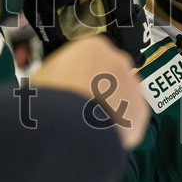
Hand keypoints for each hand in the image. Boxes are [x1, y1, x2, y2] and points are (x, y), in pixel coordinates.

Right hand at [31, 36, 149, 148]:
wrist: (69, 125)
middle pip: (110, 74)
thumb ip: (55, 75)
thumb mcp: (41, 77)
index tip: (72, 86)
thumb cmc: (51, 98)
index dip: (79, 74)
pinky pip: (131, 118)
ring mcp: (132, 85)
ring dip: (111, 107)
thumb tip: (51, 84)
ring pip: (123, 95)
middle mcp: (118, 61)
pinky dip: (120, 127)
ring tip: (91, 124)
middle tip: (81, 107)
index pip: (89, 56)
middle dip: (99, 89)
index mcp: (93, 47)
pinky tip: (103, 134)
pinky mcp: (141, 110)